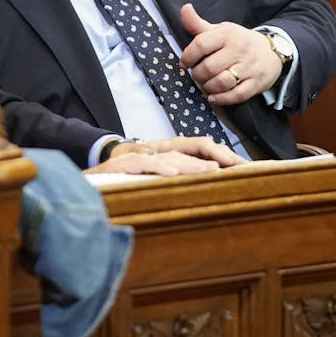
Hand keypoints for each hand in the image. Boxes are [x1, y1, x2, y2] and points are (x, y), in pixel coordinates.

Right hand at [85, 136, 245, 175]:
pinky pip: (144, 163)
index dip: (221, 155)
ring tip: (212, 169)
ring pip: (172, 156)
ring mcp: (141, 154)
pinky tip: (173, 173)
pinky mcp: (123, 163)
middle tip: (237, 167)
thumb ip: (177, 181)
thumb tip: (208, 188)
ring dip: (192, 163)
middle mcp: (157, 150)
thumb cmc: (124, 180)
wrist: (90, 177)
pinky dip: (159, 167)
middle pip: (191, 148)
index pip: (199, 148)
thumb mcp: (154, 181)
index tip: (244, 167)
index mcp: (167, 154)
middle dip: (216, 156)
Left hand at [178, 3, 282, 105]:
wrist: (273, 50)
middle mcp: (239, 49)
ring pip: (221, 82)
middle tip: (197, 75)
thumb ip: (199, 24)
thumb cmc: (240, 41)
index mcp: (228, 34)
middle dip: (197, 75)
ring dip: (207, 87)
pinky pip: (235, 96)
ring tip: (206, 85)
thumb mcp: (221, 30)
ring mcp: (249, 67)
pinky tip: (213, 96)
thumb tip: (185, 9)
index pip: (201, 44)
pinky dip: (221, 99)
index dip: (188, 56)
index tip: (184, 63)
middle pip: (209, 67)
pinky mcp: (256, 83)